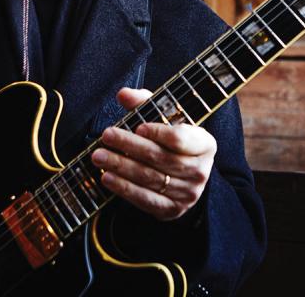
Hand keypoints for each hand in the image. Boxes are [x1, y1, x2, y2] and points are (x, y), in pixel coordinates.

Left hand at [91, 87, 216, 220]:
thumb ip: (145, 102)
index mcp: (205, 144)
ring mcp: (188, 193)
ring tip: (99, 155)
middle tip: (107, 135)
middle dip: (130, 146)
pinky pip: (145, 199)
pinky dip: (124, 188)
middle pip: (161, 157)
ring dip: (121, 167)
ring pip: (150, 178)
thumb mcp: (165, 117)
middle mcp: (200, 170)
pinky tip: (107, 177)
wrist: (184, 175)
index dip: (159, 133)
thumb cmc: (172, 140)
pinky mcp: (172, 210)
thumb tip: (123, 94)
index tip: (138, 127)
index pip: (181, 139)